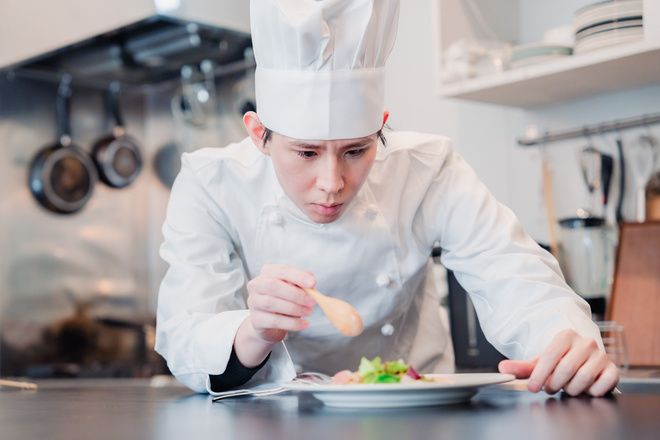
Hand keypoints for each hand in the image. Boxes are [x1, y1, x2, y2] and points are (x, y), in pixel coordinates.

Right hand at [244, 264, 316, 343]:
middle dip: (296, 294)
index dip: (297, 276)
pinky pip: (274, 321)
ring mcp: (253, 303)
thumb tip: (309, 276)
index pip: (281, 270)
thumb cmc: (282, 302)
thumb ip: (300, 282)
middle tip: (312, 301)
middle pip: (273, 286)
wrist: (269, 325)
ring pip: (271, 303)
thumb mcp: (293, 290)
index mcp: (267, 273)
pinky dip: (292, 323)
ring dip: (294, 308)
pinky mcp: (256, 320)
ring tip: (308, 312)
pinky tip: (303, 324)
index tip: (312, 283)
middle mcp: (256, 285)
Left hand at [498, 329, 618, 396]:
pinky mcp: (613, 370)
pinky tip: (584, 388)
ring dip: (570, 389)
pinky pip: (602, 386)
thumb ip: (521, 367)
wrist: (582, 357)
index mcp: (566, 336)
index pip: (550, 356)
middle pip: (566, 369)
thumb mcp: (540, 361)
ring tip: (565, 387)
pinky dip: (591, 392)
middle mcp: (586, 343)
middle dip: (554, 383)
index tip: (532, 387)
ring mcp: (601, 355)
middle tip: (549, 388)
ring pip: (583, 379)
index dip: (539, 375)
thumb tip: (502, 369)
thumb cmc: (559, 360)